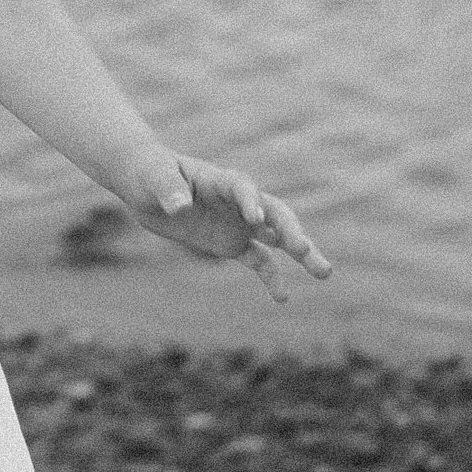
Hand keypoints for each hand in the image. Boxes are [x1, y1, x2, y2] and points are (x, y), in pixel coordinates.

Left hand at [127, 153, 333, 302]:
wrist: (147, 184)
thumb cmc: (150, 173)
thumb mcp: (154, 178)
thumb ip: (168, 190)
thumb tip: (178, 206)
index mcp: (221, 180)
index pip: (243, 188)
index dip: (250, 201)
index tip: (256, 218)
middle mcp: (238, 202)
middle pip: (274, 213)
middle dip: (291, 231)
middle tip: (305, 250)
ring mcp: (239, 223)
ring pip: (277, 237)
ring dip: (301, 253)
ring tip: (324, 272)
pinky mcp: (232, 243)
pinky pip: (258, 260)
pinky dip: (271, 278)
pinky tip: (282, 298)